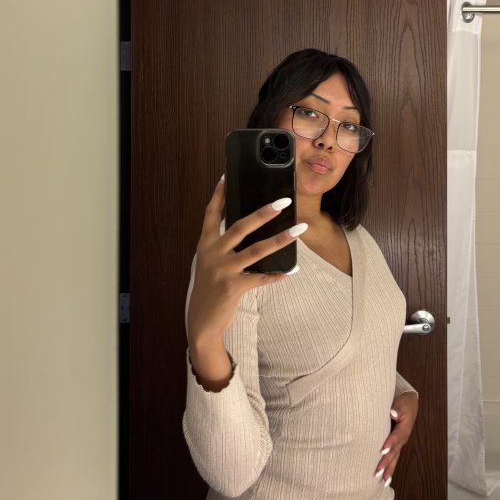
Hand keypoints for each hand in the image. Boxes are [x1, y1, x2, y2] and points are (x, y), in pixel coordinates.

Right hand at [187, 177, 304, 381]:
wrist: (201, 322)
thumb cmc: (210, 287)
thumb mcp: (211, 262)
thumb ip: (224, 245)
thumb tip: (250, 227)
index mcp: (206, 244)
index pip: (212, 213)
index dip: (219, 195)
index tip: (226, 176)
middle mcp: (212, 254)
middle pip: (240, 227)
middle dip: (263, 213)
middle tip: (282, 201)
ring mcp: (222, 270)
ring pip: (256, 250)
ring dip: (280, 239)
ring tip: (299, 230)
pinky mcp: (233, 287)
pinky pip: (261, 277)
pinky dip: (277, 274)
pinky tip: (290, 270)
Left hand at [374, 391, 418, 486]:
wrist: (409, 403)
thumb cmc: (404, 402)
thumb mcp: (402, 403)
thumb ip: (397, 408)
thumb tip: (392, 414)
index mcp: (404, 428)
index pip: (396, 436)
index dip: (390, 443)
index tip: (382, 450)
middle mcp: (402, 438)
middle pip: (394, 452)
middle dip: (386, 462)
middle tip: (378, 472)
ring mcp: (400, 442)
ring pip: (394, 458)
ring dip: (388, 469)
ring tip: (383, 481)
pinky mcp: (396, 444)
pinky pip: (393, 457)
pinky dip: (390, 467)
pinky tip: (385, 478)